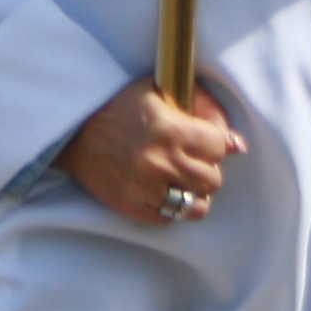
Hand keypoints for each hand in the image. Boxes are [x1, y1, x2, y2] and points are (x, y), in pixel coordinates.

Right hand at [57, 79, 244, 227]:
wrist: (71, 131)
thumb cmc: (120, 105)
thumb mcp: (160, 91)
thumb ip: (203, 107)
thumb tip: (238, 144)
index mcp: (170, 129)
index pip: (219, 147)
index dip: (212, 142)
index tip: (201, 139)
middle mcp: (160, 162)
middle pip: (212, 179)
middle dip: (204, 167)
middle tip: (188, 158)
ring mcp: (146, 188)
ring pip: (197, 206)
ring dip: (193, 192)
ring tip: (179, 179)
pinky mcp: (132, 207)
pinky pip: (170, 219)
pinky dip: (170, 207)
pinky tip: (160, 190)